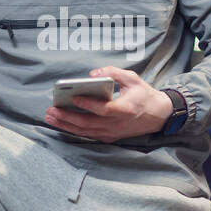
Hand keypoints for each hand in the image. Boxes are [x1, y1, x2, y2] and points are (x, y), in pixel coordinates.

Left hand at [44, 66, 173, 141]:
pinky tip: (62, 123)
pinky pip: (89, 135)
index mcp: (124, 109)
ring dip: (66, 125)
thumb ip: (113, 73)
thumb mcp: (132, 78)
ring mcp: (113, 133)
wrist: (159, 116)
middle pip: (88, 124)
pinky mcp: (110, 137)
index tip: (73, 97)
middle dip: (67, 117)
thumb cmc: (144, 95)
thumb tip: (93, 73)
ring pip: (85, 132)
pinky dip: (74, 130)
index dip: (87, 104)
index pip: (102, 109)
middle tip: (51, 110)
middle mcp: (117, 124)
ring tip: (50, 118)